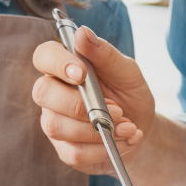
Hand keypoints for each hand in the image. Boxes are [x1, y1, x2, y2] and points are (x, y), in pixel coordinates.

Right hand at [31, 25, 153, 176]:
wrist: (142, 129)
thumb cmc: (130, 94)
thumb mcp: (127, 71)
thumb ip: (105, 53)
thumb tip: (83, 32)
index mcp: (65, 66)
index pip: (43, 56)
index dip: (57, 63)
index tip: (81, 74)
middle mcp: (53, 93)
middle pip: (42, 93)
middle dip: (79, 104)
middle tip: (116, 109)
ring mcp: (55, 121)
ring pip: (56, 126)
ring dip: (95, 130)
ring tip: (127, 127)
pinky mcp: (64, 149)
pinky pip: (74, 152)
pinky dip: (103, 148)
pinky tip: (124, 141)